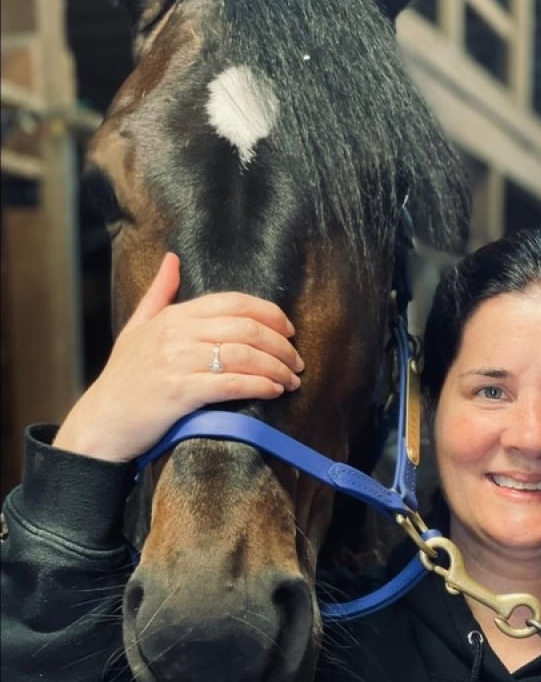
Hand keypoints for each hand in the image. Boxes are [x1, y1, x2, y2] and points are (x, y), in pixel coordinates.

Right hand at [54, 252, 303, 461]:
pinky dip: (259, 386)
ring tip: (291, 380)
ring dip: (276, 368)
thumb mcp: (138, 327)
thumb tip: (172, 258)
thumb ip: (159, 293)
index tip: (289, 330)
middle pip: (246, 328)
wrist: (101, 423)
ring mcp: (177, 362)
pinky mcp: (179, 392)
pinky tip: (273, 391)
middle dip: (280, 345)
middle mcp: (177, 334)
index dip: (269, 313)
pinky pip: (231, 384)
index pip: (234, 302)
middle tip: (297, 361)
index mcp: (174, 316)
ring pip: (243, 355)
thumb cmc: (124, 378)